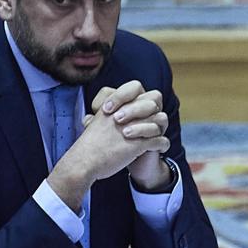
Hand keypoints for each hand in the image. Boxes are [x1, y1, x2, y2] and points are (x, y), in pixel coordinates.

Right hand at [48, 82, 168, 203]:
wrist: (85, 161)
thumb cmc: (91, 144)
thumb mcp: (97, 121)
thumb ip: (110, 113)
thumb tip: (115, 111)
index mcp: (114, 104)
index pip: (136, 86)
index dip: (140, 96)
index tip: (135, 110)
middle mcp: (124, 112)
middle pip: (154, 100)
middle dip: (155, 110)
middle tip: (151, 123)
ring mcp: (132, 127)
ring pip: (161, 119)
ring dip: (160, 128)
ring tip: (155, 136)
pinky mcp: (138, 144)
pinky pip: (161, 140)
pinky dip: (163, 145)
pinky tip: (159, 148)